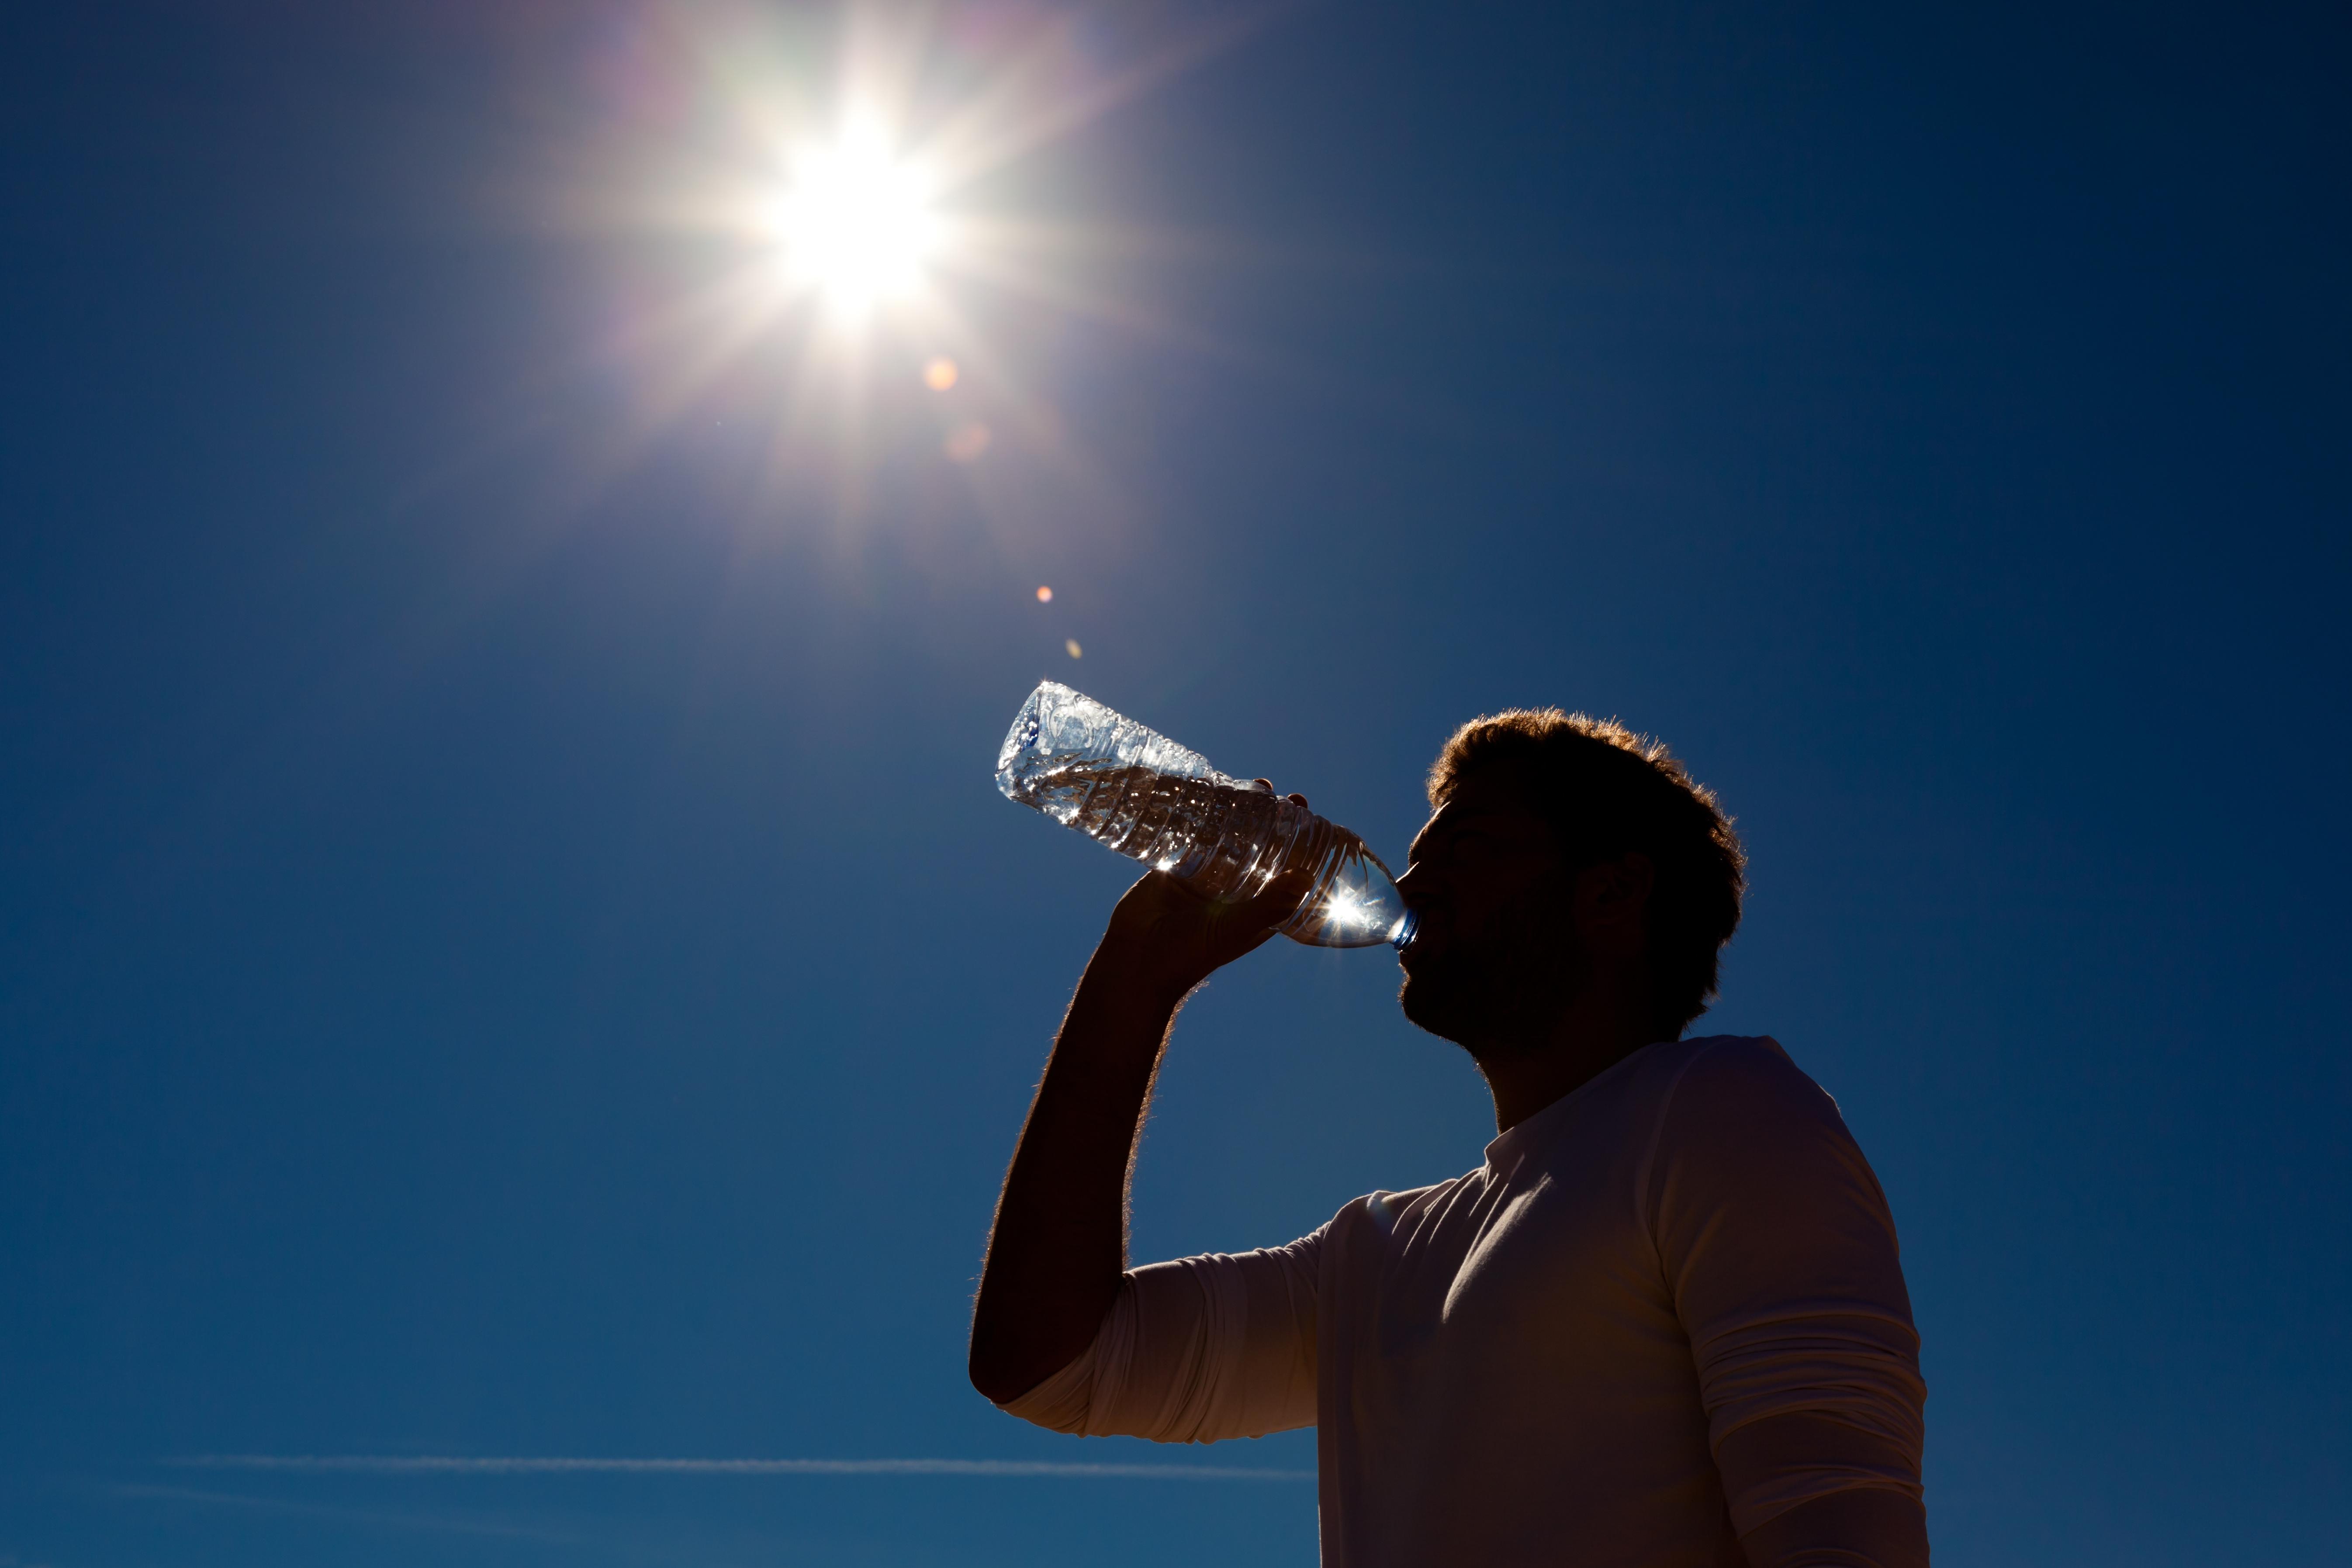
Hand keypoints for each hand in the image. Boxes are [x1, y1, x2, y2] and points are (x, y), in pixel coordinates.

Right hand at [1098, 781, 1314, 1002]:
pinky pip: (1190, 834)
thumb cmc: (1191, 954)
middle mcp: (1235, 887)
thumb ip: (1270, 904)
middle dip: (1267, 815)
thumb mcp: (1236, 929)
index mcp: (1258, 904)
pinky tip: (1202, 789)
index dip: (1298, 838)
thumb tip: (1307, 875)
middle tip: (1270, 789)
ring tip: (1241, 783)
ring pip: (1225, 834)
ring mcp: (1205, 875)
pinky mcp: (1175, 866)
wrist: (1137, 961)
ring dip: (1234, 808)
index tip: (1304, 809)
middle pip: (1258, 842)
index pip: (1286, 865)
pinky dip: (1198, 814)